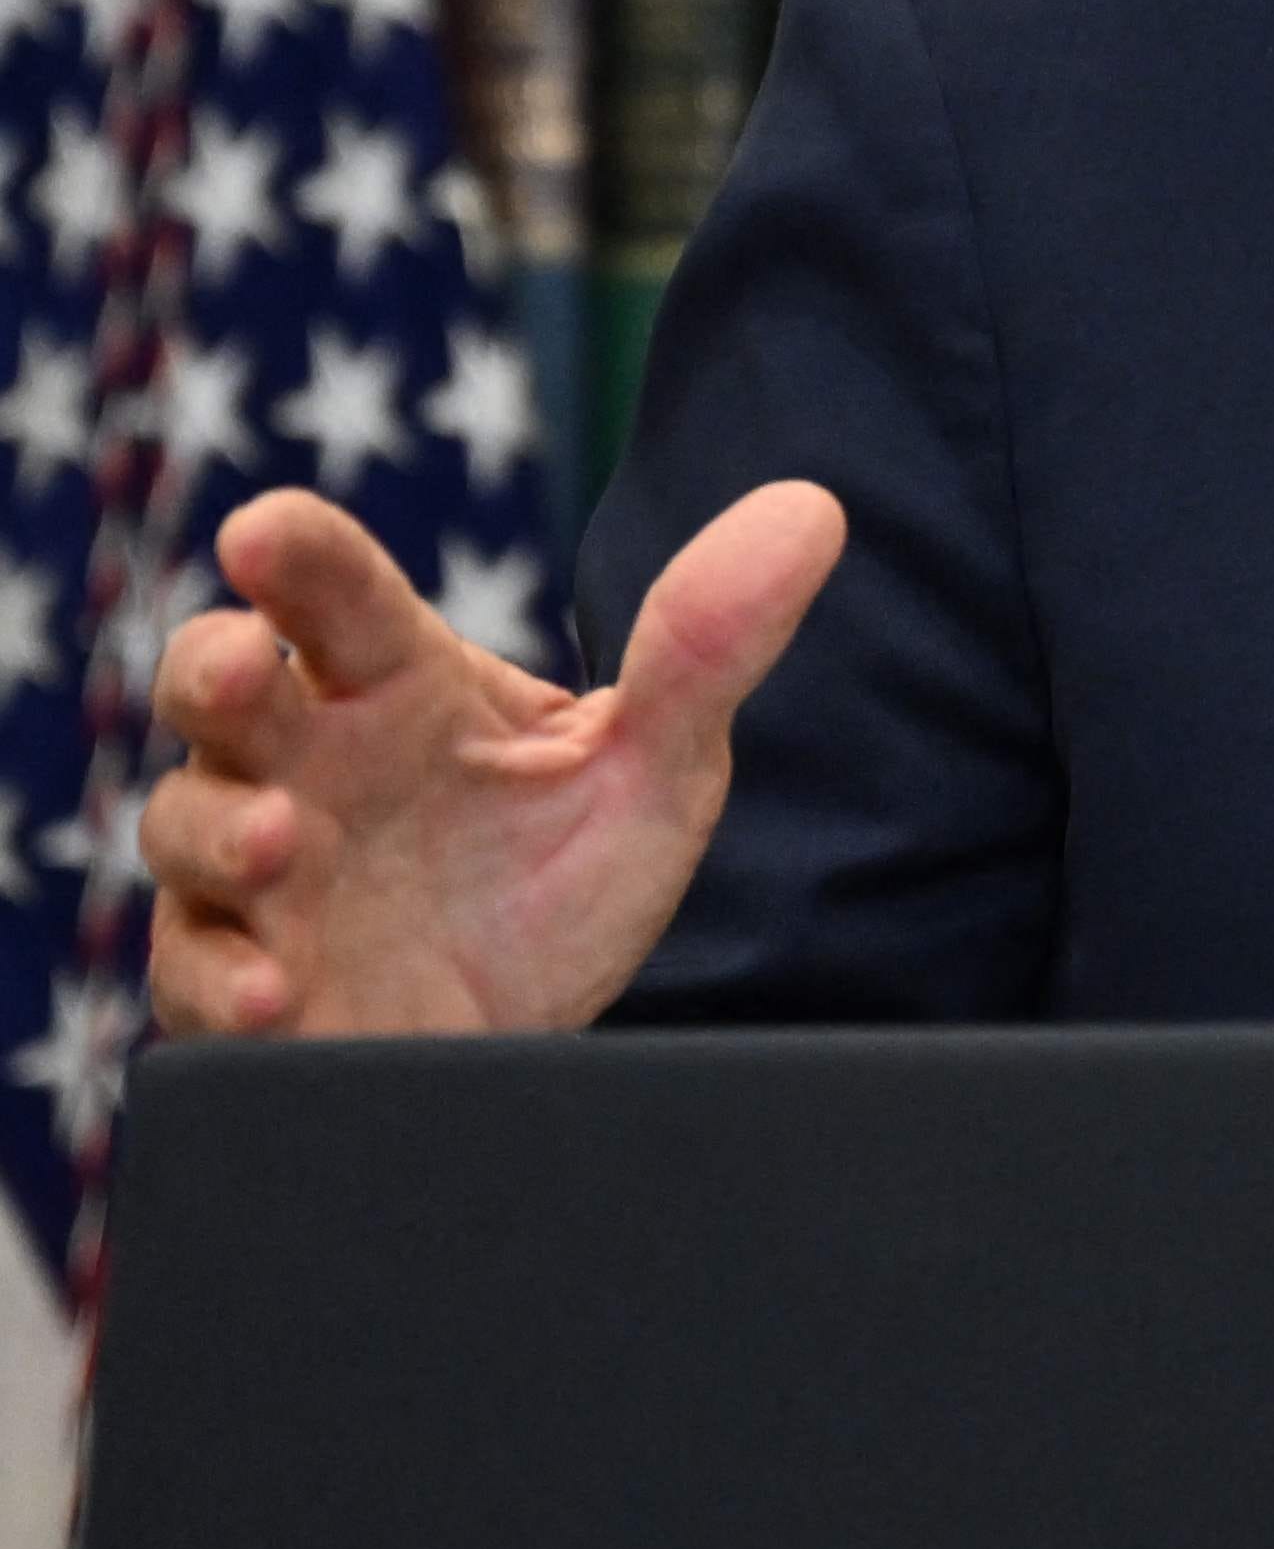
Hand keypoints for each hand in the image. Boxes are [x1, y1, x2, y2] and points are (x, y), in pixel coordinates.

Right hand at [142, 476, 844, 1038]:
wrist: (535, 1037)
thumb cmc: (564, 879)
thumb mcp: (655, 767)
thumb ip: (708, 647)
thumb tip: (813, 512)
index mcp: (397, 683)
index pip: (338, 594)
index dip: (297, 553)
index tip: (265, 527)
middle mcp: (312, 760)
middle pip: (216, 685)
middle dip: (207, 667)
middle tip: (239, 671)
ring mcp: (262, 876)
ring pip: (184, 824)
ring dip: (217, 831)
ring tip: (280, 846)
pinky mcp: (241, 986)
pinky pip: (191, 975)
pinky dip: (219, 981)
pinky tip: (274, 996)